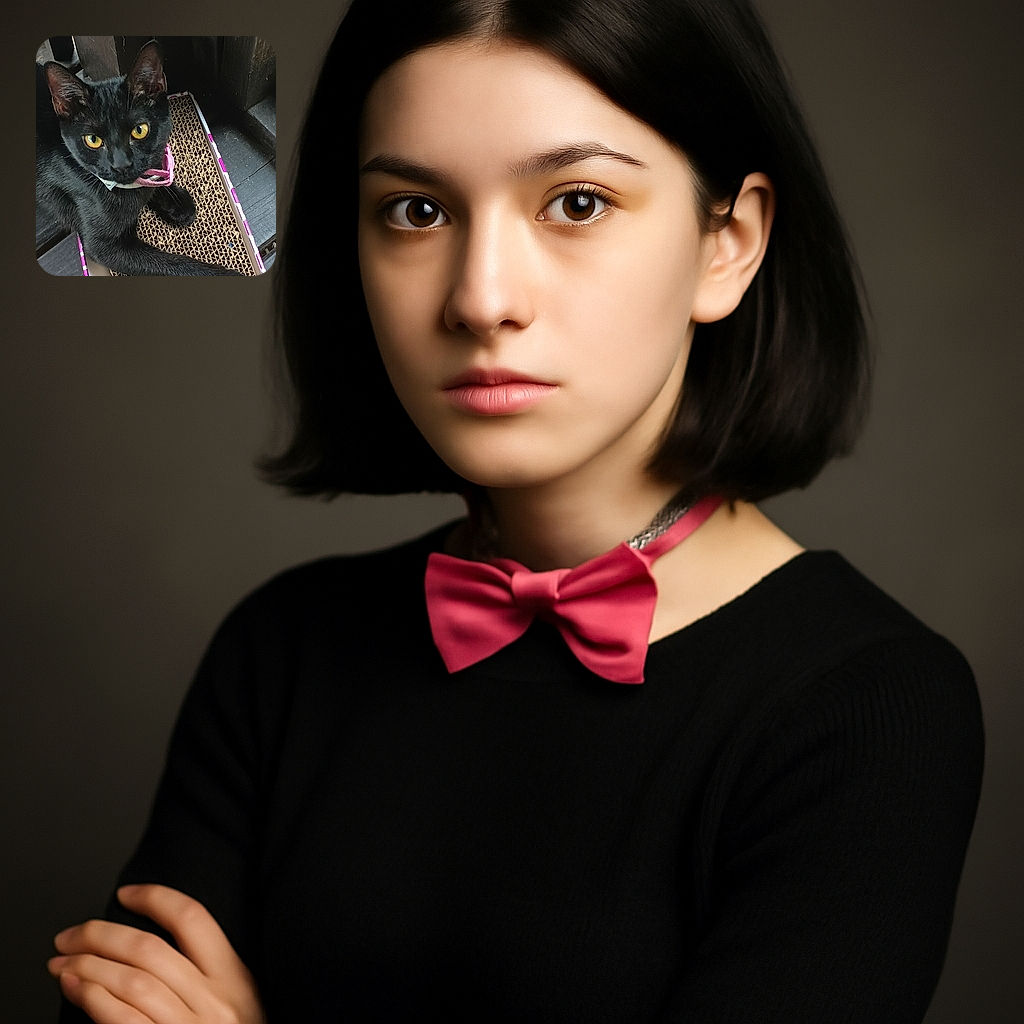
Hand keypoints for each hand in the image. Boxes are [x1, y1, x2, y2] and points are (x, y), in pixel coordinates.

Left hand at [48, 884, 264, 1023]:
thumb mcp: (238, 1007)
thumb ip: (208, 977)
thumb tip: (146, 951)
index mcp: (236, 979)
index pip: (194, 918)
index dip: (156, 898)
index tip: (125, 893)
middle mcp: (216, 1001)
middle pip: (151, 949)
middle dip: (102, 935)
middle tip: (70, 935)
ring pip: (132, 983)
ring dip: (87, 967)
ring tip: (61, 964)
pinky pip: (124, 1022)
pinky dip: (94, 1000)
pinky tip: (75, 990)